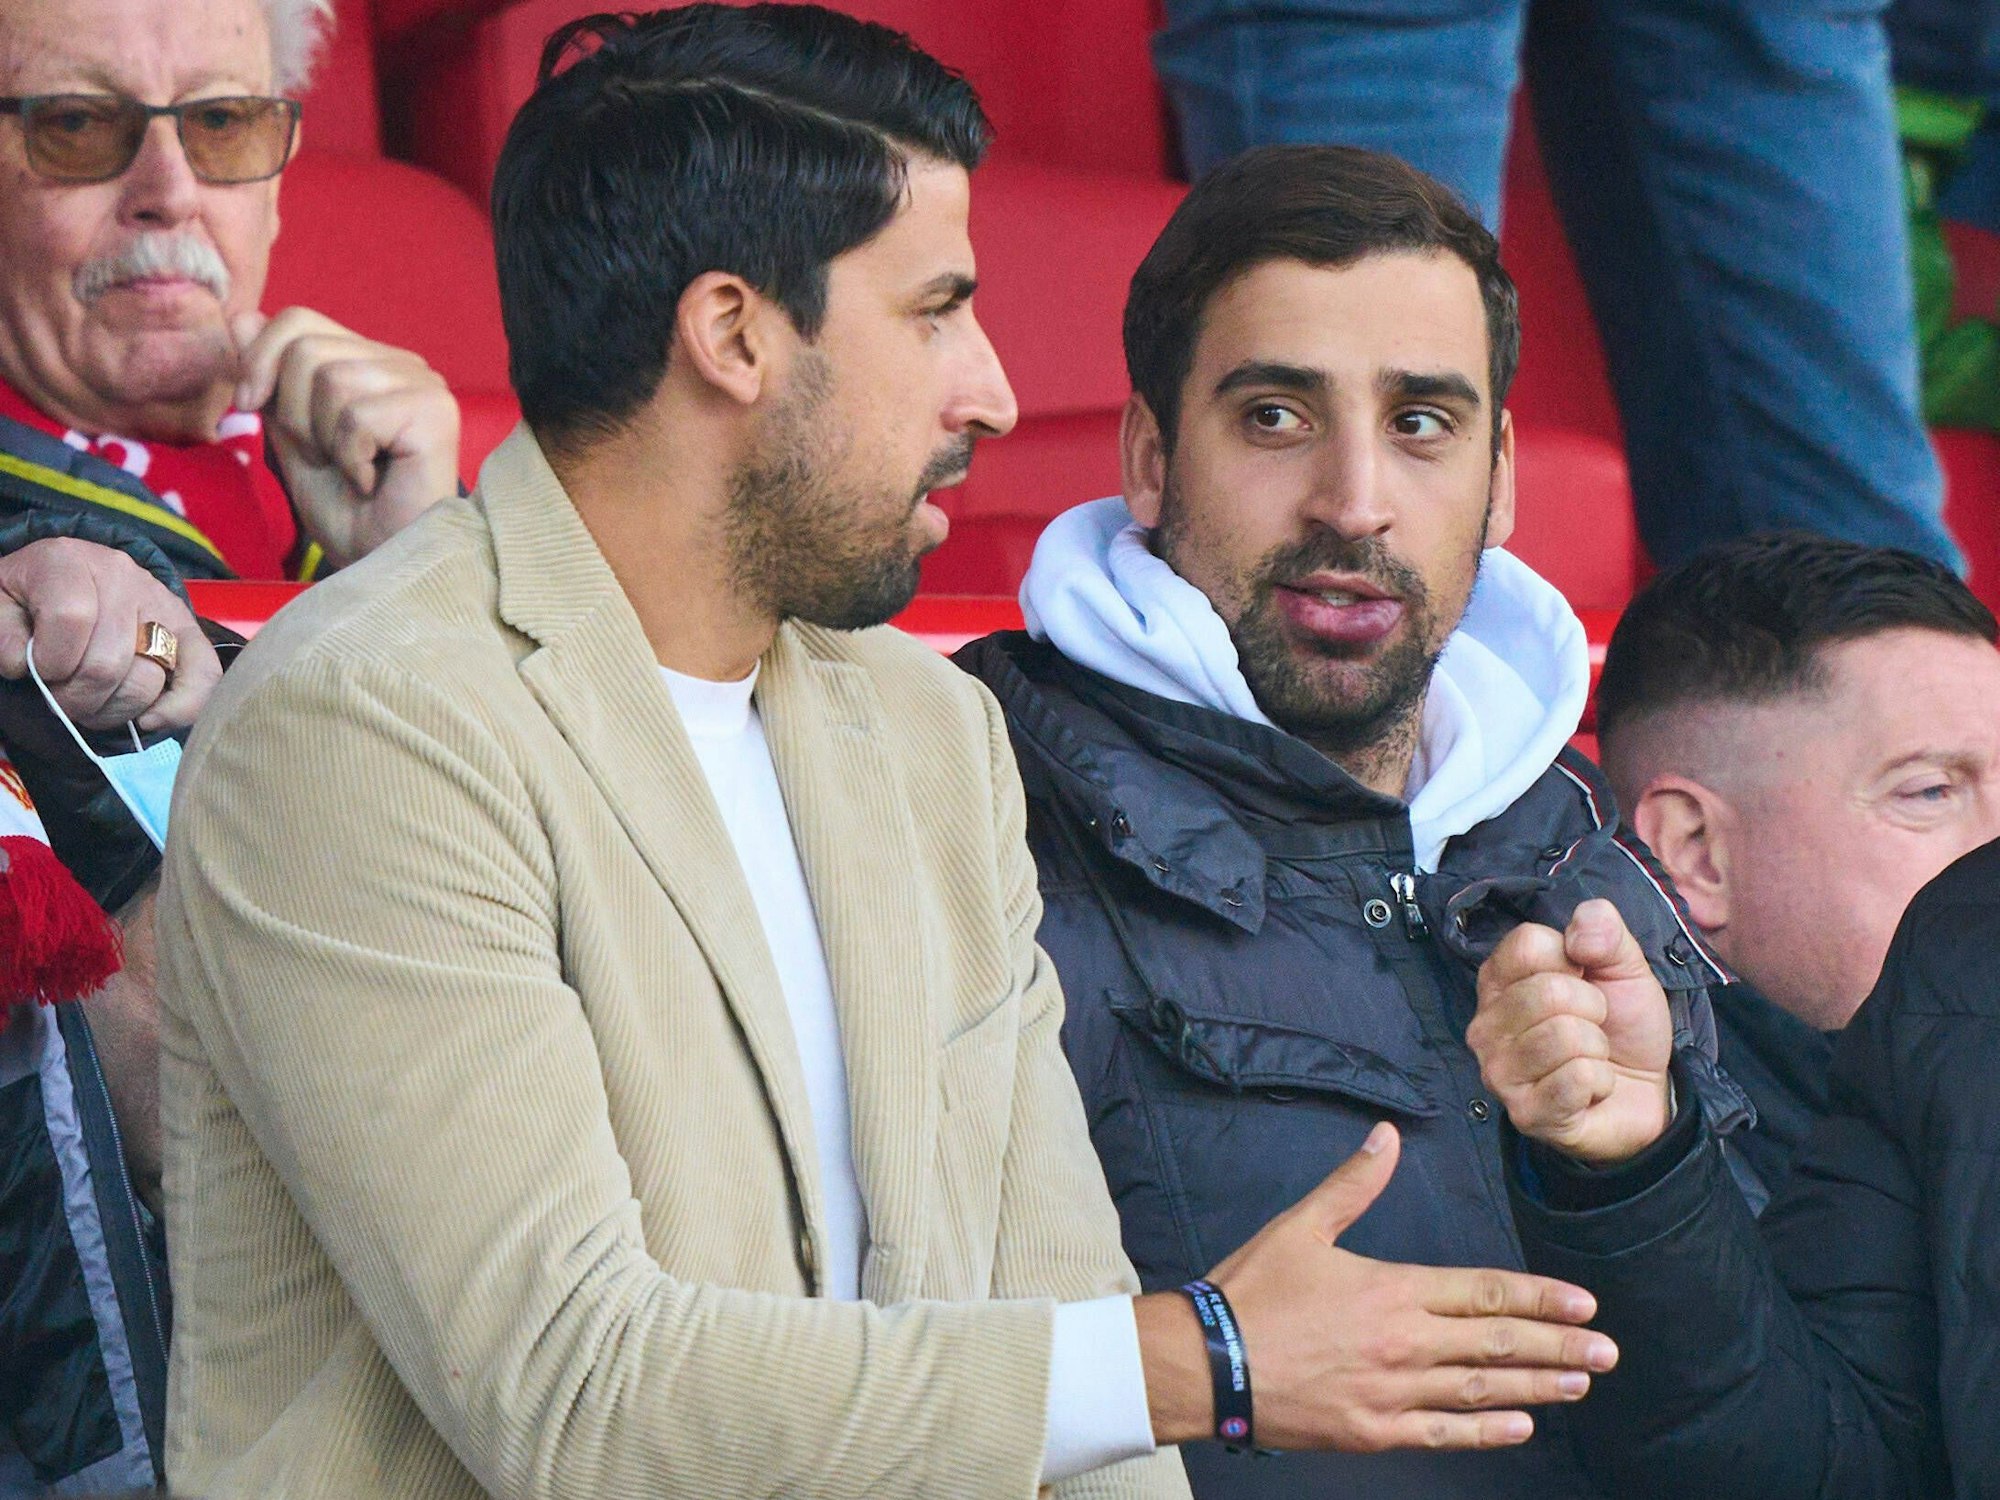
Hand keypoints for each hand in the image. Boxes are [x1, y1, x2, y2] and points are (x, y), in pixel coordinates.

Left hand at [0, 537, 221, 730]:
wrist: (67, 576)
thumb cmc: (27, 597)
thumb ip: (2, 631)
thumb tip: (25, 663)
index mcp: (69, 560)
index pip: (71, 619)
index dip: (49, 661)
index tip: (35, 669)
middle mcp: (122, 576)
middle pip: (108, 662)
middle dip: (76, 698)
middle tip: (60, 697)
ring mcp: (161, 603)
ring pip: (145, 681)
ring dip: (111, 709)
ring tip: (91, 703)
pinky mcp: (189, 630)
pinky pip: (203, 676)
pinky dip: (178, 709)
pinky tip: (147, 719)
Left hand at [234, 308, 460, 569]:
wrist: (383, 563)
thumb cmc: (348, 511)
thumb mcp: (291, 436)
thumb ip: (272, 379)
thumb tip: (241, 316)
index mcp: (371, 362)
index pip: (299, 320)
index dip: (260, 360)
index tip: (251, 408)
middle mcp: (403, 364)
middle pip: (307, 347)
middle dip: (292, 412)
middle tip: (323, 458)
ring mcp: (424, 386)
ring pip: (331, 378)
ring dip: (323, 439)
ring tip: (352, 472)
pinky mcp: (435, 413)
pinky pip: (356, 416)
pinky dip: (349, 459)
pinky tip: (373, 482)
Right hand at [1135, 1123, 1615, 1452]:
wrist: (1208, 1361)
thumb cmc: (1251, 1292)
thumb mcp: (1301, 1226)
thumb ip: (1353, 1185)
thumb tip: (1387, 1137)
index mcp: (1393, 1289)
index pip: (1483, 1293)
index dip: (1538, 1298)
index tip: (1582, 1303)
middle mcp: (1404, 1342)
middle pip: (1496, 1344)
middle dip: (1558, 1345)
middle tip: (1607, 1351)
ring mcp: (1392, 1391)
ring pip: (1480, 1388)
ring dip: (1537, 1385)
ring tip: (1580, 1382)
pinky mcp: (1373, 1431)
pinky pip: (1444, 1433)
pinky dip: (1486, 1430)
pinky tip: (1522, 1425)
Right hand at [1467, 898, 1674, 1165]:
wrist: (1647, 1090)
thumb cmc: (1623, 1024)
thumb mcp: (1625, 966)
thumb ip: (1605, 932)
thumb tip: (1579, 936)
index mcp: (1499, 979)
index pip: (1528, 944)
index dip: (1575, 960)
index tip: (1583, 982)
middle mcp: (1485, 1024)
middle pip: (1547, 992)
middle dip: (1594, 1009)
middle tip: (1593, 1027)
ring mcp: (1499, 1072)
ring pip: (1564, 1037)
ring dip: (1597, 1049)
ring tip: (1591, 1058)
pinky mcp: (1523, 1113)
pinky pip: (1577, 1079)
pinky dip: (1600, 1082)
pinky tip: (1589, 1090)